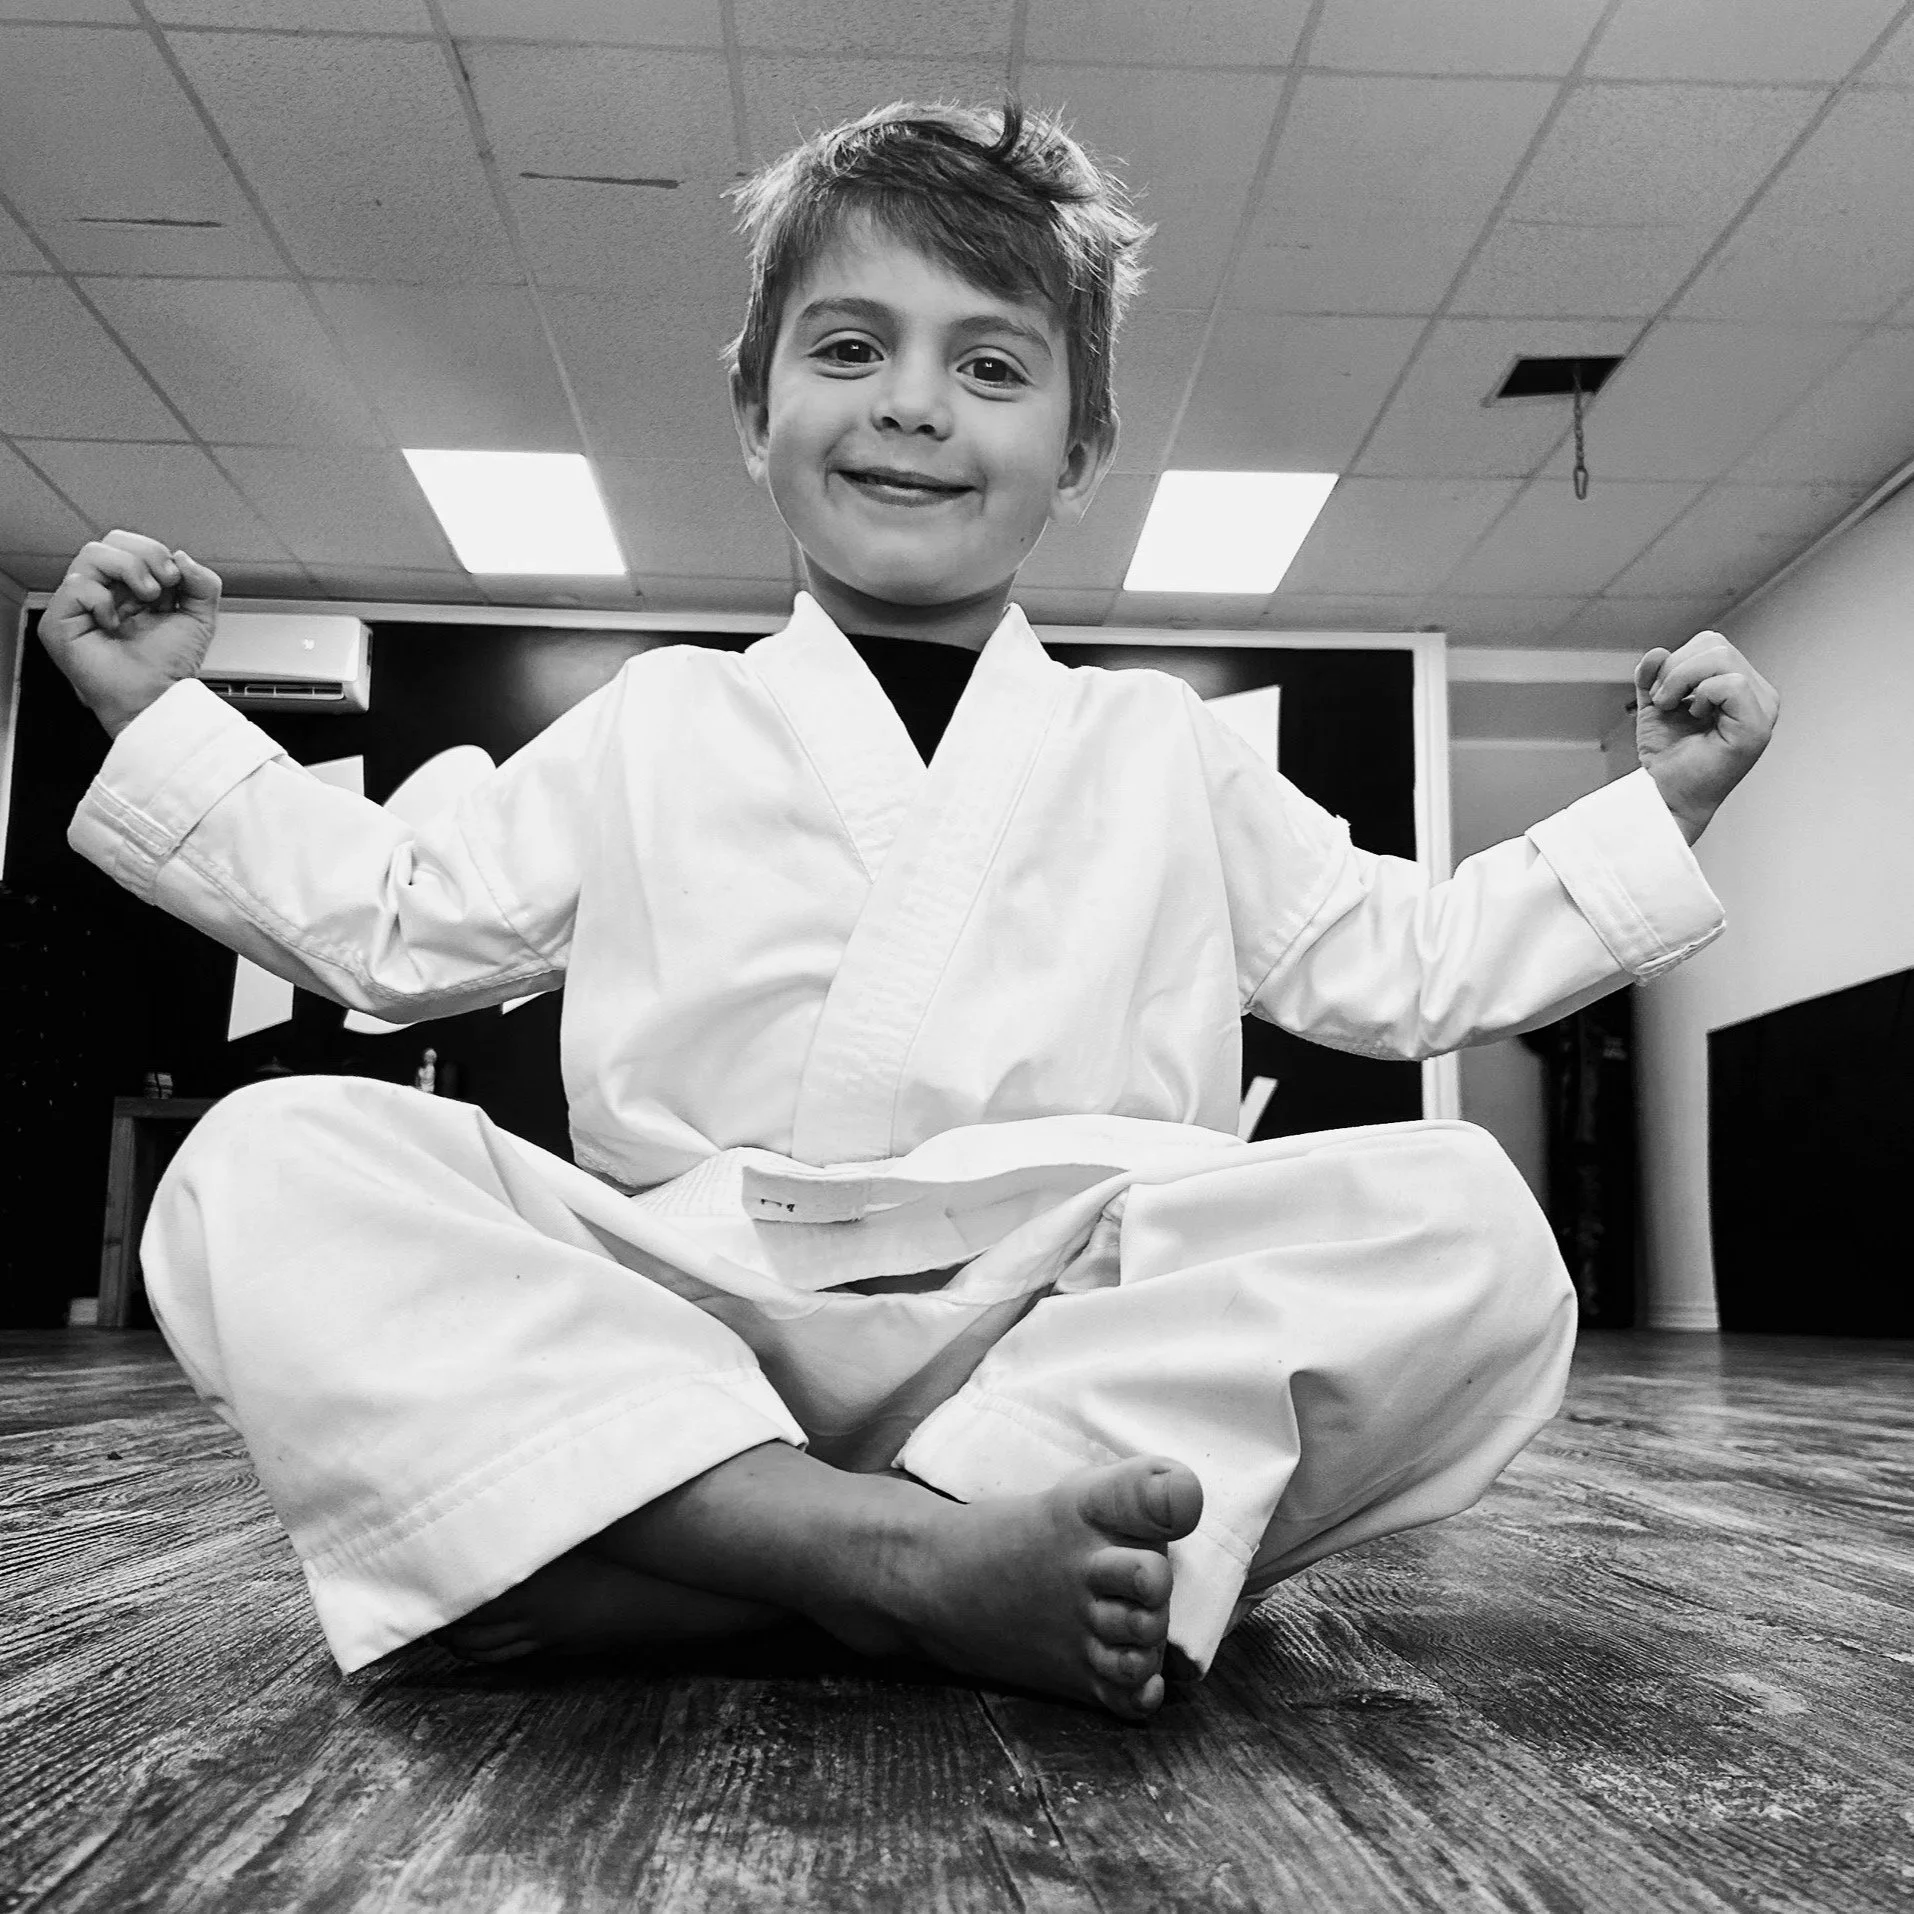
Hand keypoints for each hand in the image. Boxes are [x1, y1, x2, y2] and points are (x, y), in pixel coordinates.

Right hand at [39, 530, 222, 737]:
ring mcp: (80, 604)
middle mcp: (104, 591)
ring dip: (128, 570)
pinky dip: (103, 600)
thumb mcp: (200, 618)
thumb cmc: (170, 667)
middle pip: (111, 541)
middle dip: (145, 556)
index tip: (175, 580)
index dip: (155, 552)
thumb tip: (183, 557)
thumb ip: (204, 583)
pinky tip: (114, 623)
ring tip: (144, 600)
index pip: (130, 544)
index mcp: (130, 587)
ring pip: (92, 554)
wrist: (158, 699)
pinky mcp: (60, 621)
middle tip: (162, 587)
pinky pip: (76, 586)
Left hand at [1633, 632, 1777, 844]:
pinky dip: (1701, 693)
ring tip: (1673, 708)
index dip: (1676, 661)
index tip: (1661, 695)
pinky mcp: (1757, 726)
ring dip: (1681, 680)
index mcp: (1739, 685)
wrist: (1664, 795)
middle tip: (1662, 703)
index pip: (1711, 644)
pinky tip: (1694, 716)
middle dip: (1675, 669)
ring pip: (1722, 658)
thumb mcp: (1655, 705)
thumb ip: (1655, 675)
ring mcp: (1762, 709)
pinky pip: (1732, 683)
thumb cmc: (1667, 757)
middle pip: (1715, 645)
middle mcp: (1757, 694)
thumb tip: (1656, 652)